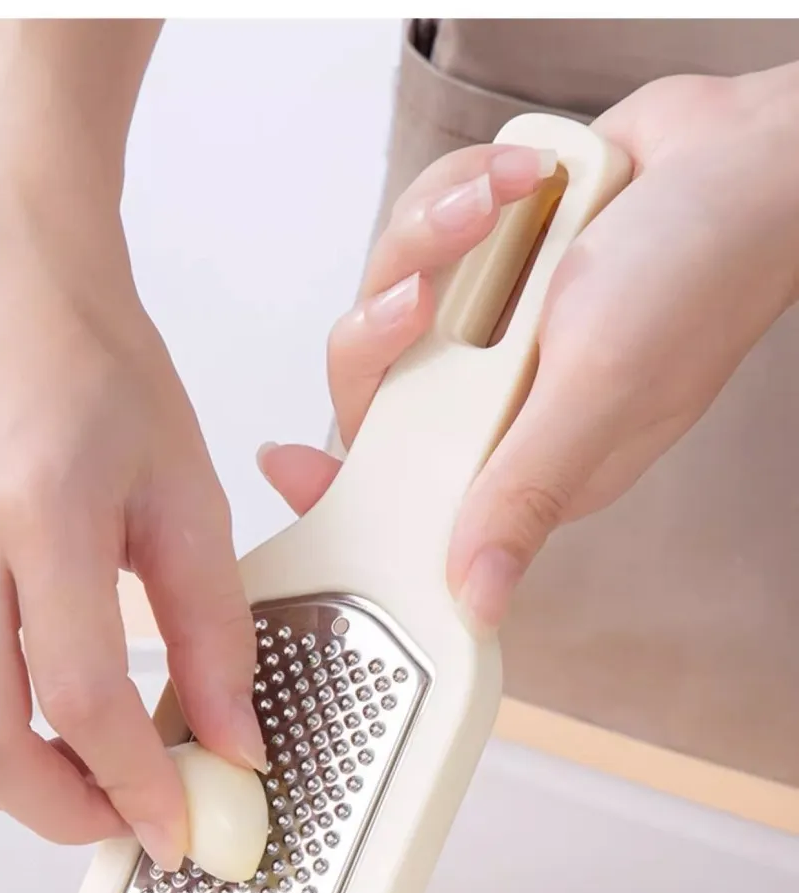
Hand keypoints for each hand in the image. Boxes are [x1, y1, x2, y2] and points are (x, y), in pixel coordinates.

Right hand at [0, 191, 263, 868]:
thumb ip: (215, 630)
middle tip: (129, 819)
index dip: (136, 783)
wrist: (5, 300)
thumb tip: (233, 741)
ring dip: (5, 796)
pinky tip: (10, 744)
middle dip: (66, 814)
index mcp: (41, 512)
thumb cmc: (98, 376)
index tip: (179, 824)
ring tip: (78, 784)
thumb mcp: (189, 495)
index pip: (82, 695)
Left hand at [259, 67, 798, 627]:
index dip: (338, 489)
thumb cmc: (697, 274)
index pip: (405, 500)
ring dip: (440, 234)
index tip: (285, 467)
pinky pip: (427, 227)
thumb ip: (524, 494)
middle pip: (374, 386)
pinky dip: (467, 191)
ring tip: (511, 202)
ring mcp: (491, 329)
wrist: (743, 154)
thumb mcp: (599, 395)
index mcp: (521, 463)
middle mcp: (497, 403)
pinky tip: (527, 182)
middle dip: (389, 323)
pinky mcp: (491, 260)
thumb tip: (477, 601)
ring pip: (392, 292)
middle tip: (425, 296)